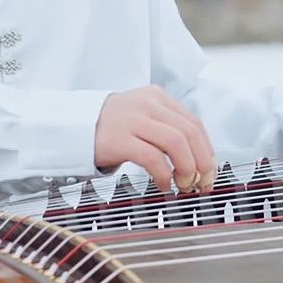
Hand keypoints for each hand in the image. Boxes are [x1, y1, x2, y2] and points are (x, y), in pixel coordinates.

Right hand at [94, 85, 216, 192]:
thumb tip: (198, 160)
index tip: (210, 171)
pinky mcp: (119, 139)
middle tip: (203, 183)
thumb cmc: (112, 128)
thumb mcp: (142, 118)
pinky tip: (164, 185)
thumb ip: (167, 129)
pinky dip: (165, 175)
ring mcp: (133, 120)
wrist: (73, 127)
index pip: (194, 123)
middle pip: (190, 133)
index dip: (207, 150)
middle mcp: (148, 104)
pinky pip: (153, 158)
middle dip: (203, 162)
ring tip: (185, 185)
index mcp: (157, 97)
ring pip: (176, 143)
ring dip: (187, 169)